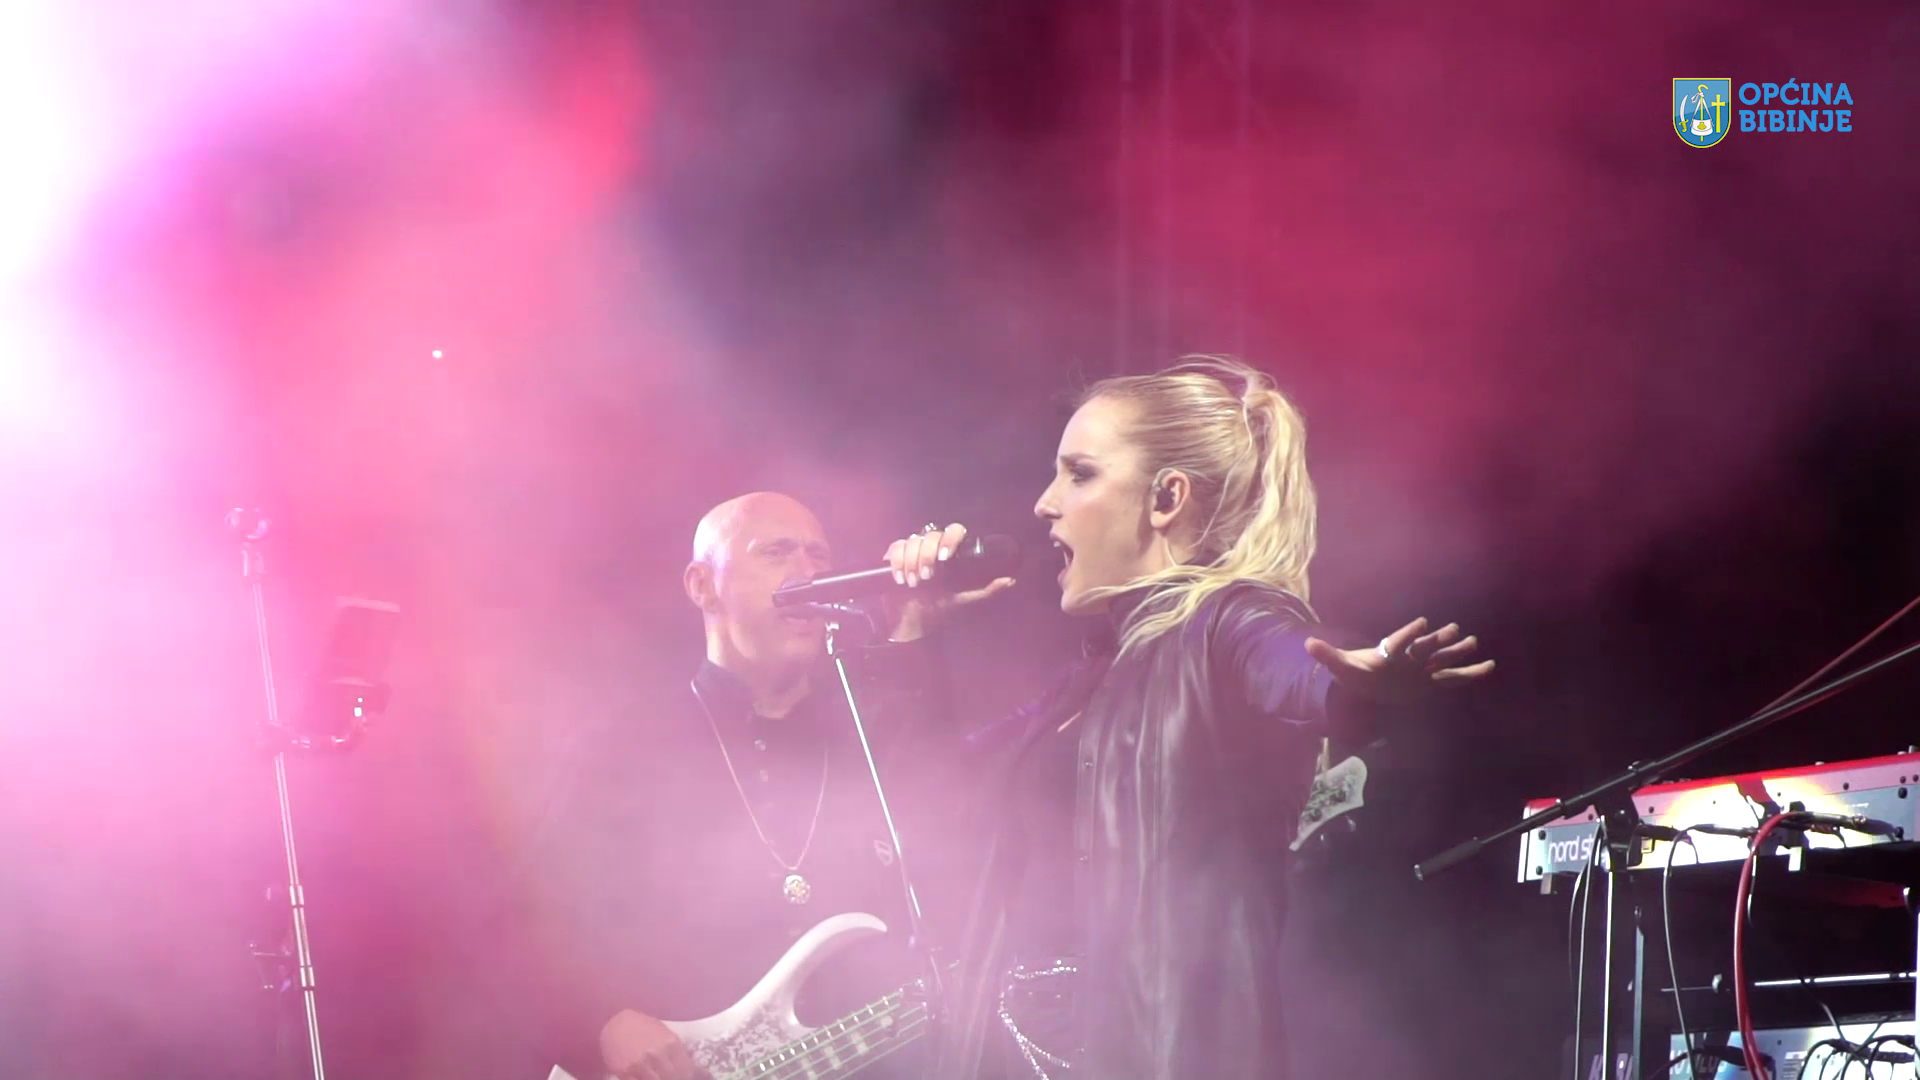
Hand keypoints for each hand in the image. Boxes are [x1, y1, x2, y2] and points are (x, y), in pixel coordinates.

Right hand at [600, 1009, 709, 1079]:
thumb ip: (679, 1052)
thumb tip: (699, 1070)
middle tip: (676, 1076)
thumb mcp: (665, 1035)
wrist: (615, 1023)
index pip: (688, 1071)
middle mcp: (658, 1056)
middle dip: (678, 1079)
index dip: (691, 1077)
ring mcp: (641, 1066)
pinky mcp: (626, 1073)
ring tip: (662, 1076)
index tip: (691, 1077)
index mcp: (671, 1044)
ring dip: (663, 1079)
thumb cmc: (643, 1026)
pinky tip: (649, 1078)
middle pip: (675, 1078)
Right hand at [880, 523, 1015, 641]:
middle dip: (927, 556)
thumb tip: (1010, 580)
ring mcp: (914, 549)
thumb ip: (986, 591)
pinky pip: (895, 547)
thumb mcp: (965, 600)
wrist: (915, 620)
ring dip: (911, 561)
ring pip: (912, 541)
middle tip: (927, 578)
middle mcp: (934, 546)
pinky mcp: (896, 555)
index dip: (949, 539)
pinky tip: (901, 578)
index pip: (954, 530)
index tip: (945, 558)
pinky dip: (896, 562)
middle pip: (930, 535)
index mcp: (953, 551)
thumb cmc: (941, 608)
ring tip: (913, 583)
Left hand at [1304, 617, 1493, 704]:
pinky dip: (1471, 674)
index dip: (1409, 633)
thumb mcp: (1341, 666)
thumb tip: (1307, 644)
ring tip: (1473, 641)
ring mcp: (1421, 668)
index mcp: (1388, 652)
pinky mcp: (1430, 681)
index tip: (1422, 623)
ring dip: (1456, 650)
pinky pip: (1453, 678)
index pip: (1399, 641)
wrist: (1369, 682)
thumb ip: (1327, 654)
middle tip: (1453, 628)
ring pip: (1442, 658)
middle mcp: (1408, 657)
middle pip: (1424, 647)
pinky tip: (1490, 666)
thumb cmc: (1357, 671)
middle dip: (1437, 640)